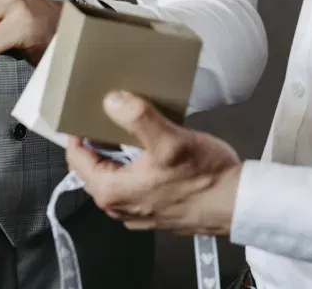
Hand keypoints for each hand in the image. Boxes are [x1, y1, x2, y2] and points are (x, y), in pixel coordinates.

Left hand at [66, 91, 242, 236]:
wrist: (234, 203)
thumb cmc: (204, 177)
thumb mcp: (170, 140)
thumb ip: (138, 118)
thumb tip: (112, 100)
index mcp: (113, 191)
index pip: (76, 158)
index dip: (76, 131)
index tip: (82, 109)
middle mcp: (119, 206)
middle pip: (92, 167)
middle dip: (95, 139)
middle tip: (105, 111)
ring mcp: (136, 210)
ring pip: (112, 174)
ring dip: (114, 151)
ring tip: (127, 124)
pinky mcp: (152, 208)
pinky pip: (130, 182)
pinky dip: (131, 164)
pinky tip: (149, 147)